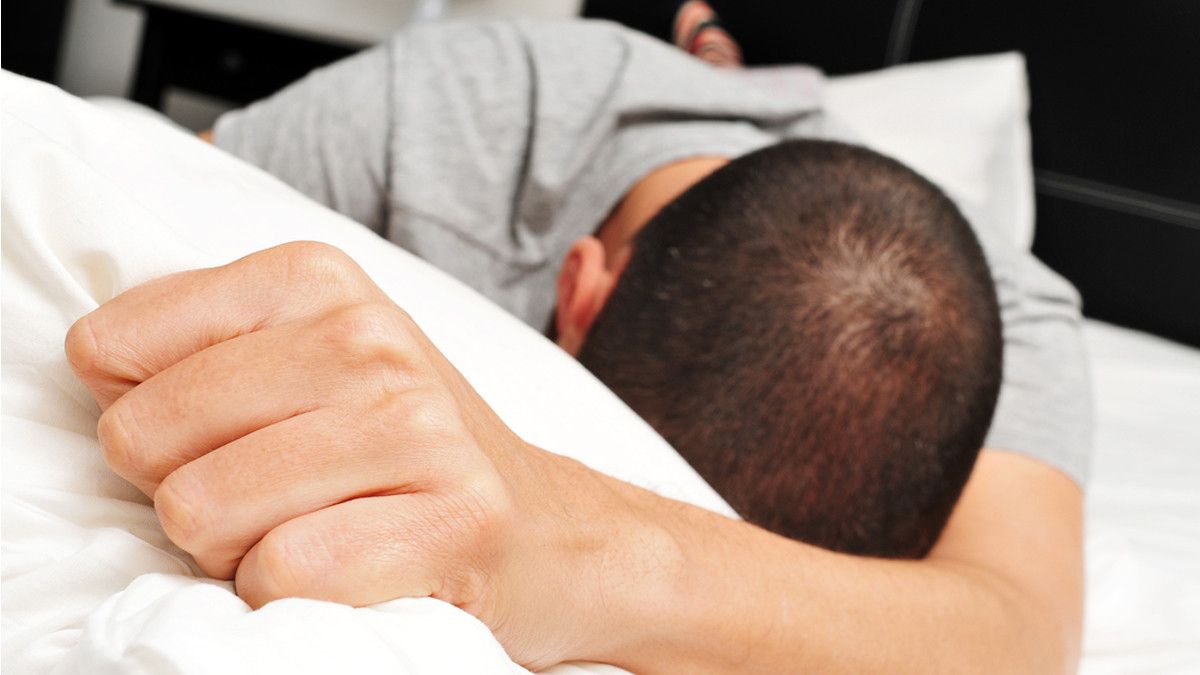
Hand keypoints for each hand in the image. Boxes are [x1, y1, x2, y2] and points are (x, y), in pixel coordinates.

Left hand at [65, 242, 665, 667]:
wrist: (545, 527)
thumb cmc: (404, 450)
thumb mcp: (307, 357)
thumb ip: (197, 345)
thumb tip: (98, 368)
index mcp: (319, 278)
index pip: (113, 346)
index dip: (143, 413)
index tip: (214, 431)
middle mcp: (370, 337)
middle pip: (144, 437)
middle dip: (185, 488)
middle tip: (266, 493)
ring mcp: (419, 427)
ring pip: (202, 511)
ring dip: (235, 550)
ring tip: (310, 528)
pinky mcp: (453, 520)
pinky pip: (282, 574)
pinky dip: (289, 594)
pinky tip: (351, 568)